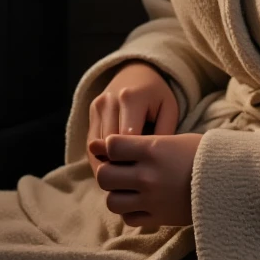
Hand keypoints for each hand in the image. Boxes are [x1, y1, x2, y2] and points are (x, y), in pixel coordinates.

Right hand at [86, 60, 179, 181]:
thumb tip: (155, 165)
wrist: (137, 71)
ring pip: (95, 148)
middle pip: (108, 145)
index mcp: (131, 98)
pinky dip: (99, 160)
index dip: (133, 162)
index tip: (144, 180)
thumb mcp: (169, 109)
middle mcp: (109, 101)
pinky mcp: (90, 113)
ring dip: (106, 166)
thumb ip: (163, 134)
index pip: (127, 139)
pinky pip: (90, 144)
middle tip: (131, 189)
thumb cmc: (157, 95)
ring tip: (121, 185)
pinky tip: (111, 173)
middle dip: (118, 168)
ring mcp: (97, 106)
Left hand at [89, 132, 203, 227]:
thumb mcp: (171, 139)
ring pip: (112, 201)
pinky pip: (128, 218)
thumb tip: (99, 144)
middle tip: (120, 168)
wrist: (228, 179)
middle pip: (104, 176)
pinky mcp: (158, 218)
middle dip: (108, 171)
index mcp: (152, 150)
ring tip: (129, 187)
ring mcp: (152, 199)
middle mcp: (147, 175)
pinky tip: (140, 201)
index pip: (112, 146)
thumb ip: (137, 142)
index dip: (110, 146)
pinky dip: (129, 211)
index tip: (119, 147)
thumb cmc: (200, 153)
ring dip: (116, 193)